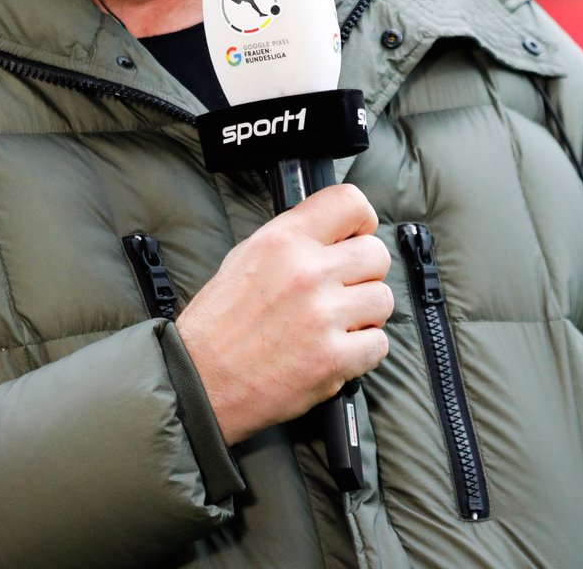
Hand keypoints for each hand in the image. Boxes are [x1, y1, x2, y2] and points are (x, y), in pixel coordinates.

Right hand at [176, 183, 393, 444]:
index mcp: (284, 240)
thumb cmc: (220, 322)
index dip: (362, 220)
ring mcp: (323, 316)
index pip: (350, 201)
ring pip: (382, 299)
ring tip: (336, 323)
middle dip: (365, 273)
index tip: (356, 236)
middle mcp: (307, 272)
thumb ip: (295, 238)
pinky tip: (336, 350)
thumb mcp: (247, 256)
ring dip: (366, 314)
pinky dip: (363, 350)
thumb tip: (337, 232)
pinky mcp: (333, 359)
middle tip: (343, 289)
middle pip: (376, 254)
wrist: (199, 381)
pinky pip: (379, 343)